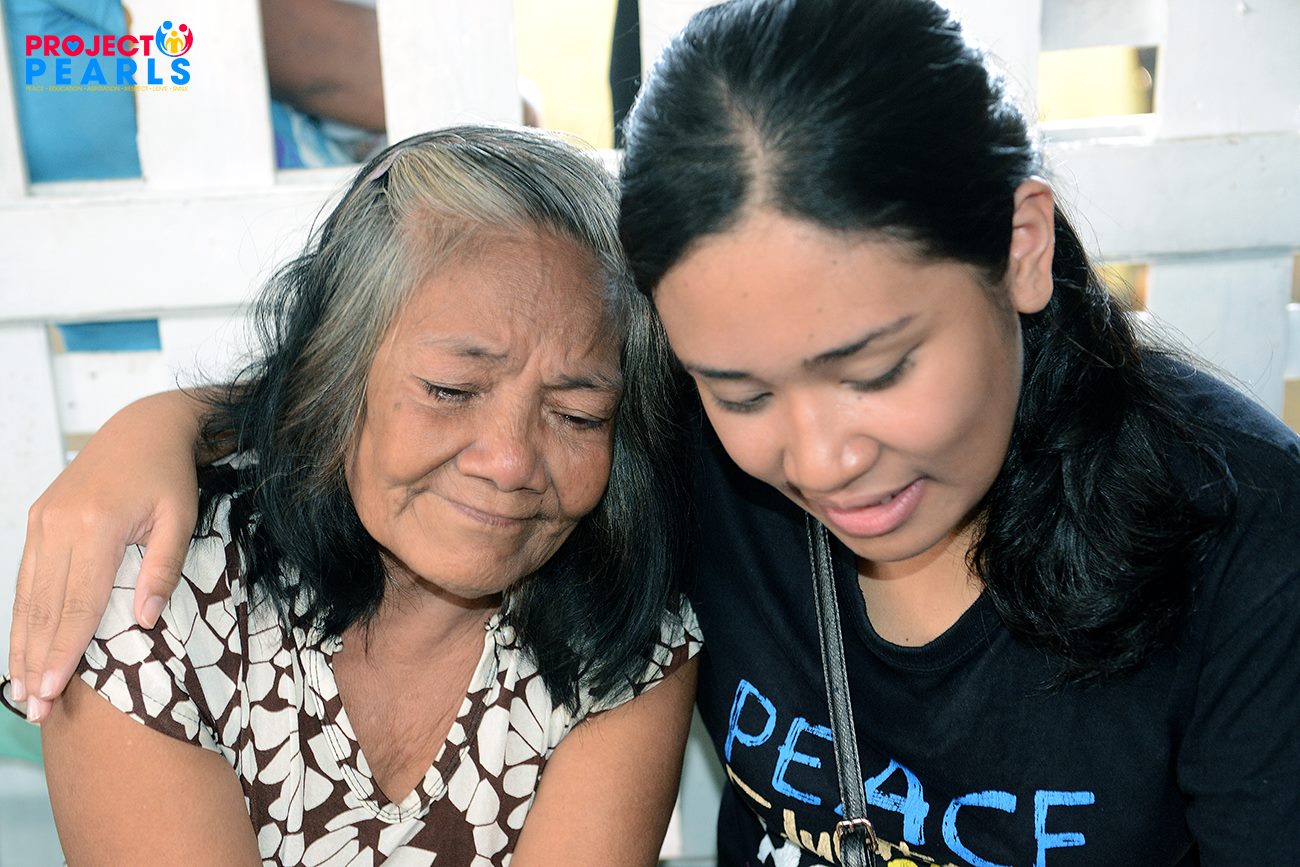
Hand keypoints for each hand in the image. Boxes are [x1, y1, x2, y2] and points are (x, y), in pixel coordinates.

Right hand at [9, 391, 202, 721]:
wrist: (143, 427)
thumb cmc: (169, 476)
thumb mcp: (180, 518)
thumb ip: (163, 569)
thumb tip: (145, 623)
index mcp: (98, 527)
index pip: (78, 603)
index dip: (63, 651)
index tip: (53, 692)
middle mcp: (60, 525)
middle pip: (44, 607)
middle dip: (36, 662)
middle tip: (31, 710)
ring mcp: (43, 521)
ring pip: (27, 595)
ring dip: (21, 645)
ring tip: (19, 689)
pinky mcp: (38, 519)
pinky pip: (26, 576)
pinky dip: (22, 614)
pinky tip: (20, 645)